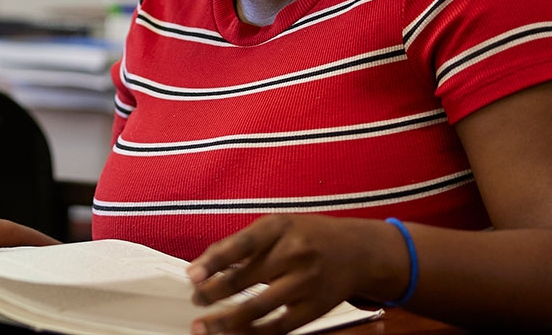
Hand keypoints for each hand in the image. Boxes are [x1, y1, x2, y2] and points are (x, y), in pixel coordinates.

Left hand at [186, 215, 405, 334]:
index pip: (243, 244)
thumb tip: (203, 266)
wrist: (358, 252)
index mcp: (280, 228)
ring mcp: (306, 283)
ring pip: (259, 307)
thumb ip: (241, 243)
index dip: (215, 261)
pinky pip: (279, 327)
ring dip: (227, 320)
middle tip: (196, 300)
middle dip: (214, 293)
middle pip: (247, 278)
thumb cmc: (308, 236)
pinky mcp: (315, 308)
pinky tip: (233, 334)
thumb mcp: (277, 226)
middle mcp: (294, 254)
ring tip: (204, 326)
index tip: (192, 275)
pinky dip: (253, 333)